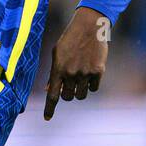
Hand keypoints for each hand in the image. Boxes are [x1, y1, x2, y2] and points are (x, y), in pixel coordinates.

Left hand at [43, 4, 109, 119]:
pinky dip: (91, 84)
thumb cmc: (70, 39)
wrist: (89, 27)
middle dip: (67, 94)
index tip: (47, 118)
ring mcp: (85, 73)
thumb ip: (54, 73)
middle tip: (69, 85)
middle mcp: (71, 73)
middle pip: (68, 97)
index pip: (52, 95)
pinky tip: (90, 72)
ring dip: (79, 91)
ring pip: (81, 95)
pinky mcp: (98, 72)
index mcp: (58, 69)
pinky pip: (94, 88)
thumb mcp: (57, 54)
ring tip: (80, 78)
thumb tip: (50, 89)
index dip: (49, 109)